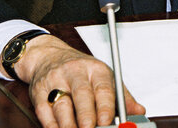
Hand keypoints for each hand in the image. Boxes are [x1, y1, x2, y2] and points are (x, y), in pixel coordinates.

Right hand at [10, 34, 145, 127]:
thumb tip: (139, 111)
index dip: (105, 107)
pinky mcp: (38, 91)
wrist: (49, 55)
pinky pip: (44, 111)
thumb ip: (121, 97)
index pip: (103, 88)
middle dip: (86, 116)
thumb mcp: (104, 77)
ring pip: (62, 105)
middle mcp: (75, 72)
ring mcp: (55, 80)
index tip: (108, 122)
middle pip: (81, 95)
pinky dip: (52, 125)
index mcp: (96, 70)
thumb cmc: (81, 70)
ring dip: (68, 124)